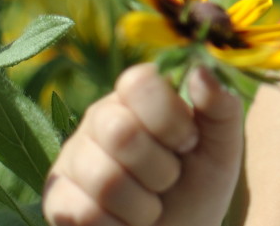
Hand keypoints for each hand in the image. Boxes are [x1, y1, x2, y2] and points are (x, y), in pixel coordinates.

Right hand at [43, 63, 242, 225]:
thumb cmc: (199, 186)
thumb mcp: (222, 147)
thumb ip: (221, 106)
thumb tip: (201, 70)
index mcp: (139, 96)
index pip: (140, 82)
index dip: (170, 118)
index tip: (188, 143)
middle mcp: (100, 118)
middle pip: (120, 132)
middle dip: (160, 170)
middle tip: (168, 181)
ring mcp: (73, 157)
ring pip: (104, 179)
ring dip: (143, 206)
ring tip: (150, 207)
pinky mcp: (57, 199)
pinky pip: (83, 213)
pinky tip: (126, 223)